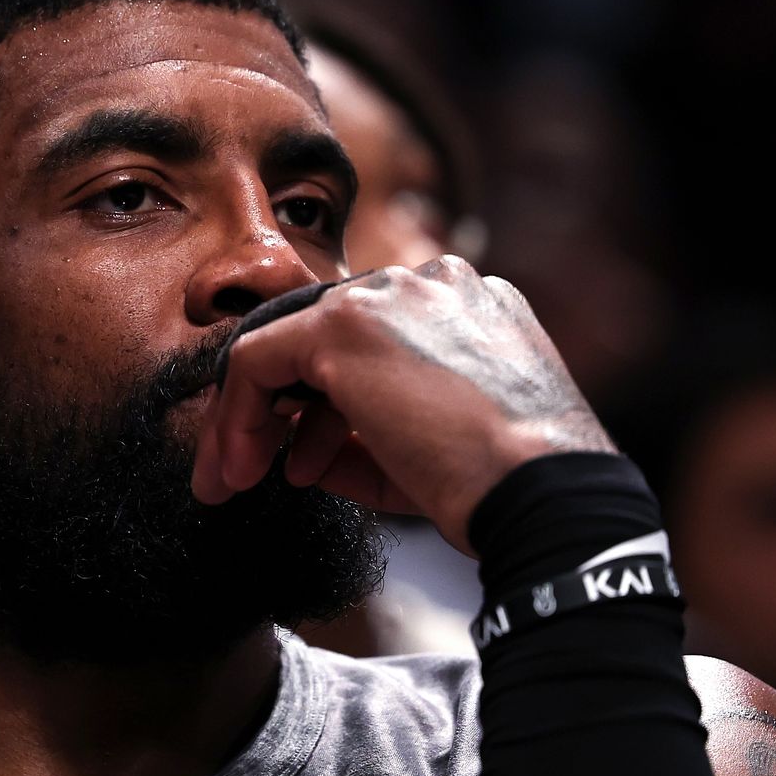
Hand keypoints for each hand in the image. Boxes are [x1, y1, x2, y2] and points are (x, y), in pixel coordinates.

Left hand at [190, 255, 614, 553]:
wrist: (539, 493)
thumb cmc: (499, 484)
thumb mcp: (434, 447)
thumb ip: (368, 434)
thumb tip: (306, 453)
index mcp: (467, 304)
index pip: (371, 340)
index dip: (327, 405)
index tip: (303, 461)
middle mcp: (429, 282)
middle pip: (326, 339)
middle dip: (284, 410)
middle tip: (249, 469)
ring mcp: (386, 296)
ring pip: (287, 345)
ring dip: (256, 420)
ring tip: (243, 481)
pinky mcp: (343, 326)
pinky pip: (258, 360)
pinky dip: (237, 415)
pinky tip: (237, 467)